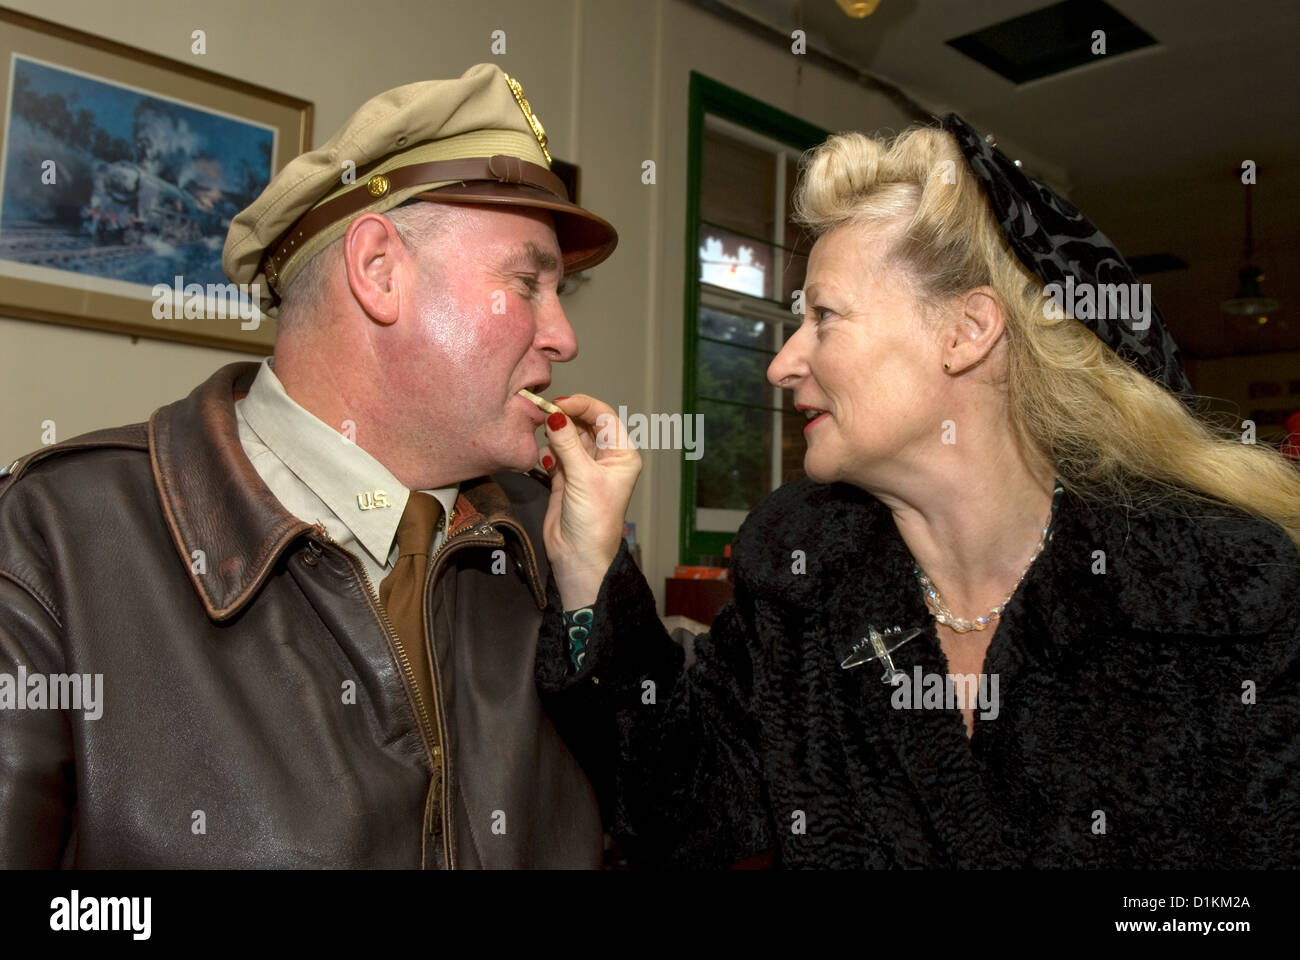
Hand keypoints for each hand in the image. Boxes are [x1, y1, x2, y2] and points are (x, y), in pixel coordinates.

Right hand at [537, 394, 641, 607]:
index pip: (603, 416)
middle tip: (543, 415)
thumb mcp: (583, 477)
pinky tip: (546, 465)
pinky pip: (555, 452)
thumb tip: (555, 416)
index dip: (581, 406)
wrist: (578, 556)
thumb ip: (568, 444)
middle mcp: (606, 457)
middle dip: (565, 418)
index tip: (558, 404)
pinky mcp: (566, 476)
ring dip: (555, 436)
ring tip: (546, 444)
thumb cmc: (594, 520)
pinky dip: (548, 453)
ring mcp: (585, 466)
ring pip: (568, 436)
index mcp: (622, 454)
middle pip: (584, 423)